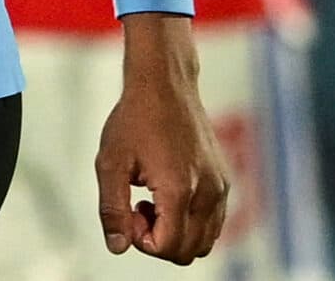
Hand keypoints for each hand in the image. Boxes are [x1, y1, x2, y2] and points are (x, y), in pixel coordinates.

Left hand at [96, 14, 228, 263]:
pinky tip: (169, 193)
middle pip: (188, 251)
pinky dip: (191, 222)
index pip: (168, 247)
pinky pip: (213, 223)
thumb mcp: (111, 163)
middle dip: (159, 240)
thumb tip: (118, 246)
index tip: (131, 209)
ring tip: (154, 200)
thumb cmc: (136, 118)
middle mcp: (208, 191)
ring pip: (204, 242)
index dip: (142, 240)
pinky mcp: (223, 179)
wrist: (165, 83)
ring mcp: (220, 186)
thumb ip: (113, 210)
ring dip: (177, 233)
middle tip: (139, 206)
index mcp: (180, 188)